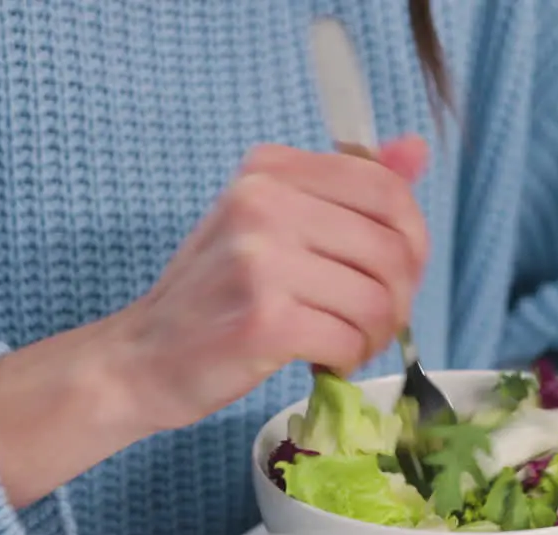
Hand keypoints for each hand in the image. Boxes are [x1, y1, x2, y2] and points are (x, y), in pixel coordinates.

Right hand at [0, 137, 429, 507]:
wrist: (141, 358)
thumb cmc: (212, 295)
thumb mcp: (272, 224)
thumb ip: (346, 188)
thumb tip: (416, 149)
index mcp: (269, 170)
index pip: (384, 189)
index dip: (412, 239)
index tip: (395, 274)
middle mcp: (262, 204)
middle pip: (391, 248)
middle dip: (399, 297)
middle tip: (373, 322)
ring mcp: (261, 261)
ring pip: (377, 300)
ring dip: (376, 335)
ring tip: (347, 344)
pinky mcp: (264, 320)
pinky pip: (349, 339)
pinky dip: (349, 360)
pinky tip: (325, 361)